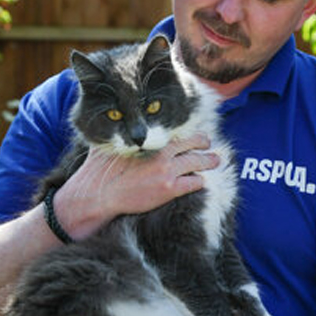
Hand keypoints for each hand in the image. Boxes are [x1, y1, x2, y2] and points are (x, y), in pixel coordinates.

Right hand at [55, 133, 218, 239]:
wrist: (100, 194)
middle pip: (193, 144)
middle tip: (209, 145)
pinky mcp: (169, 190)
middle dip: (204, 143)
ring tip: (215, 161)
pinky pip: (194, 183)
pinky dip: (199, 181)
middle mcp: (162, 153)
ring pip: (198, 162)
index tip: (194, 135)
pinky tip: (199, 181)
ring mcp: (167, 172)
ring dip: (209, 161)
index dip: (189, 134)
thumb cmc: (101, 169)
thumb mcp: (108, 143)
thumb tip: (113, 121)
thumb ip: (117, 133)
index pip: (177, 133)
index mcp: (150, 141)